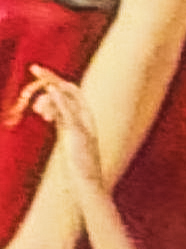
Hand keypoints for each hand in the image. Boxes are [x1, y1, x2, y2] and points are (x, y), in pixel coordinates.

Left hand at [20, 64, 103, 192]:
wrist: (88, 181)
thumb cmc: (77, 162)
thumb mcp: (67, 134)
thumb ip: (60, 117)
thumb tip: (49, 103)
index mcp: (83, 117)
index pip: (70, 91)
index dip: (54, 79)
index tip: (37, 70)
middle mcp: (86, 118)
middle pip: (70, 89)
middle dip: (51, 77)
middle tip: (34, 68)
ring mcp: (84, 126)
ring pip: (67, 99)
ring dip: (48, 96)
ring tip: (38, 111)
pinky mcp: (80, 134)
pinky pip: (70, 113)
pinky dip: (60, 101)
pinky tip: (51, 91)